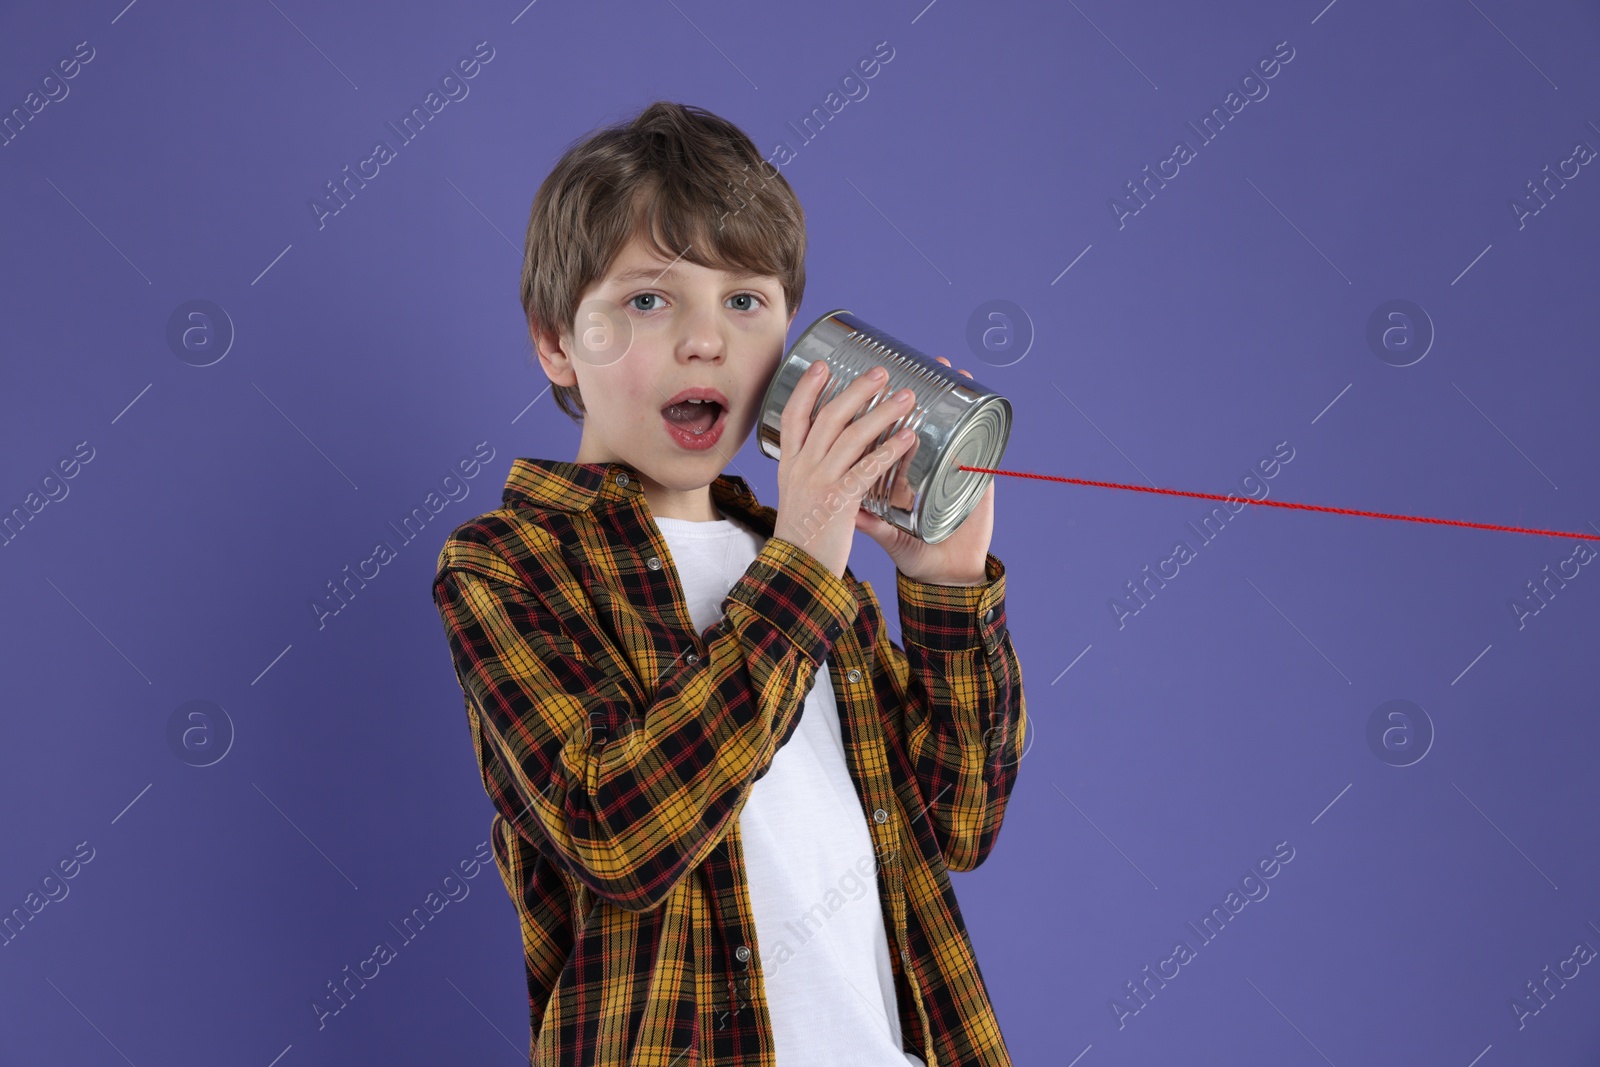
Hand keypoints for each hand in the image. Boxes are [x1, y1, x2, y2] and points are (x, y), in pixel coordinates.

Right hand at [772, 360, 919, 579]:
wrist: (796, 572)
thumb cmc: (803, 537)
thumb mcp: (797, 498)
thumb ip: (810, 475)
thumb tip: (829, 456)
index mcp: (790, 465)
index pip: (793, 416)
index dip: (806, 388)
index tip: (822, 366)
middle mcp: (801, 468)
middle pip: (827, 417)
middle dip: (855, 391)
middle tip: (881, 372)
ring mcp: (818, 483)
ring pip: (851, 437)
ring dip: (881, 413)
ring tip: (907, 397)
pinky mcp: (838, 502)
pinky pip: (867, 469)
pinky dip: (889, 450)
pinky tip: (909, 438)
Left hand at [854, 357, 993, 585]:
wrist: (947, 577)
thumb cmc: (914, 554)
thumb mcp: (886, 535)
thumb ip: (868, 522)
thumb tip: (846, 507)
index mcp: (901, 476)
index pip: (890, 435)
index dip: (882, 410)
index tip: (870, 383)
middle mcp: (926, 467)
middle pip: (920, 420)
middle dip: (914, 391)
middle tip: (911, 364)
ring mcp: (952, 470)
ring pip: (951, 426)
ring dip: (951, 395)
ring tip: (949, 368)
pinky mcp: (977, 480)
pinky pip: (981, 446)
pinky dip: (981, 423)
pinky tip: (979, 402)